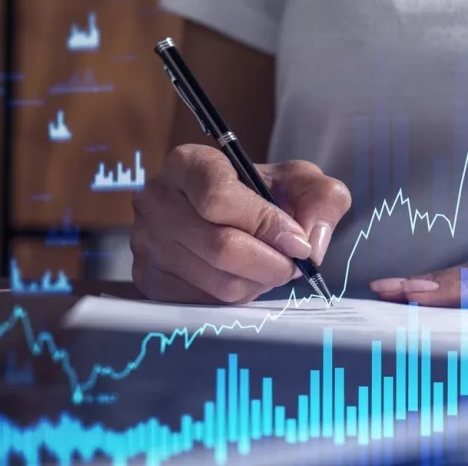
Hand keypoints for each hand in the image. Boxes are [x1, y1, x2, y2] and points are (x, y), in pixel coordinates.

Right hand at [131, 144, 351, 303]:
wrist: (226, 214)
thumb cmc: (262, 195)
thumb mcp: (299, 181)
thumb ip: (321, 198)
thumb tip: (311, 241)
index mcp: (188, 164)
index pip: (219, 199)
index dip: (267, 226)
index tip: (298, 242)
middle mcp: (157, 200)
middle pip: (220, 247)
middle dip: (271, 263)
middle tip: (293, 265)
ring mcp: (147, 242)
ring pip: (217, 282)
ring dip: (258, 283)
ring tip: (270, 269)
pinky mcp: (150, 279)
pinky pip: (205, 303)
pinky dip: (237, 297)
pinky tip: (245, 279)